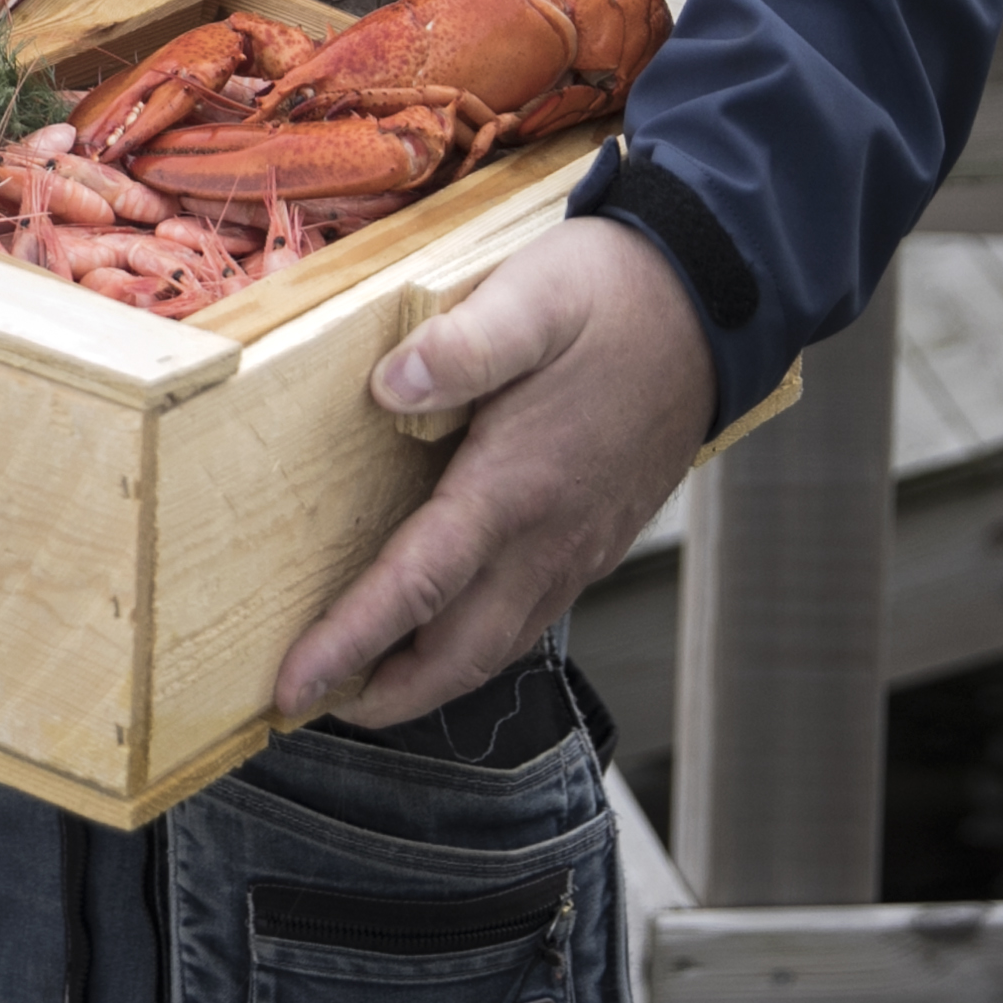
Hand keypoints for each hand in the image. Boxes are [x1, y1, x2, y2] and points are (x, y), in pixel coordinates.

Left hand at [271, 216, 713, 725]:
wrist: (710, 307)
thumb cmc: (612, 297)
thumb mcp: (531, 298)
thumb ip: (461, 346)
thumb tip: (386, 388)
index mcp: (517, 484)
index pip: (418, 587)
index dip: (350, 643)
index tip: (292, 686)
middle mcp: (549, 536)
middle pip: (459, 652)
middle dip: (386, 693)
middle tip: (311, 704)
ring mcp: (578, 545)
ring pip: (498, 646)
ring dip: (430, 679)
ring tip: (366, 683)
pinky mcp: (595, 539)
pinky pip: (529, 618)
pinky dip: (475, 645)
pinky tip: (446, 627)